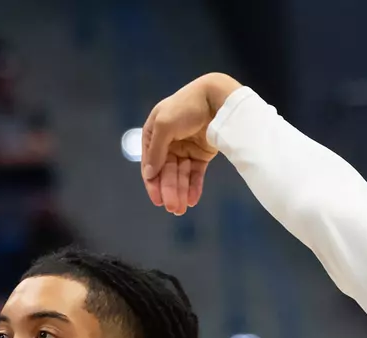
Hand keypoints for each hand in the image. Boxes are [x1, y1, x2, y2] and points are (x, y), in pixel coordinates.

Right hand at [140, 73, 240, 215]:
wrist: (218, 99)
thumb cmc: (187, 107)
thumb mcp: (165, 125)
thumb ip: (156, 149)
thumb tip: (148, 174)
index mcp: (154, 133)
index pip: (150, 163)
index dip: (152, 182)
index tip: (156, 199)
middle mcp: (168, 141)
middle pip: (166, 171)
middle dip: (168, 190)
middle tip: (172, 208)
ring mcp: (185, 147)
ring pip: (180, 174)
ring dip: (180, 191)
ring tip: (181, 209)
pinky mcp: (201, 153)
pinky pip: (195, 173)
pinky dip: (193, 186)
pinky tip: (192, 199)